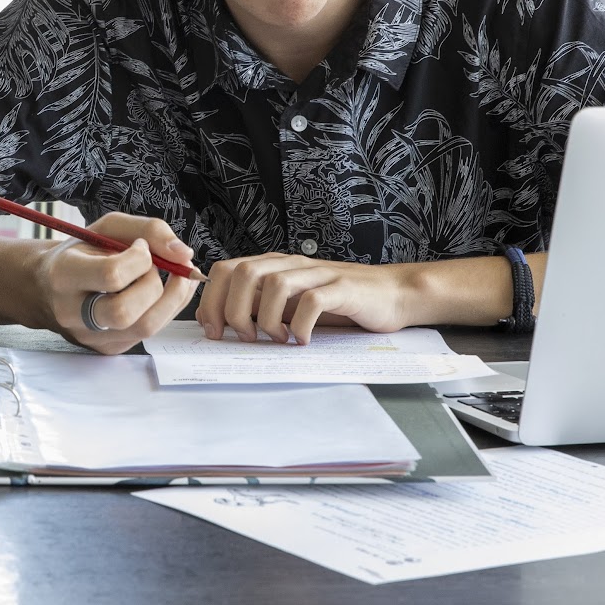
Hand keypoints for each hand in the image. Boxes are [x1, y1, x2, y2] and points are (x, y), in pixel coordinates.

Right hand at [32, 211, 201, 354]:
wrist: (48, 287)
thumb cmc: (83, 252)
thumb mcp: (108, 228)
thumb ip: (149, 230)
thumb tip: (184, 254)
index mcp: (65, 275)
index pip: (111, 275)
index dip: (140, 260)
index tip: (141, 248)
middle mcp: (72, 312)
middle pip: (125, 312)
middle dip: (156, 286)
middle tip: (159, 268)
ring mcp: (89, 337)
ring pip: (144, 328)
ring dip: (171, 300)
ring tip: (174, 278)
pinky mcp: (106, 349)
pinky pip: (147, 335)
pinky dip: (165, 311)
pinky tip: (162, 293)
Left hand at [195, 253, 414, 344]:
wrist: (391, 294)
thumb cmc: (339, 303)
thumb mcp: (293, 302)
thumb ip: (263, 305)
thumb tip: (222, 325)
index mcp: (276, 266)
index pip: (228, 269)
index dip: (212, 299)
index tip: (214, 330)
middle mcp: (293, 264)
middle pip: (245, 274)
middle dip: (234, 310)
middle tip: (243, 336)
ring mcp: (318, 274)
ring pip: (275, 284)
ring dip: (268, 318)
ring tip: (277, 338)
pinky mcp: (343, 288)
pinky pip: (313, 301)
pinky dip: (301, 325)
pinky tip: (303, 340)